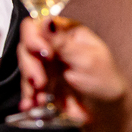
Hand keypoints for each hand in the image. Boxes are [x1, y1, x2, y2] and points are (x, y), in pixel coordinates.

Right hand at [16, 17, 131, 128]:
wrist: (107, 109)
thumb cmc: (105, 80)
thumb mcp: (86, 60)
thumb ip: (63, 43)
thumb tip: (46, 22)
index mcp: (66, 33)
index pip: (38, 25)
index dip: (33, 38)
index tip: (42, 53)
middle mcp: (54, 46)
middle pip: (26, 46)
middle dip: (30, 65)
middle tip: (39, 82)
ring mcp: (47, 65)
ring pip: (25, 67)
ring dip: (28, 84)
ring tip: (40, 98)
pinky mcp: (43, 84)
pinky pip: (27, 87)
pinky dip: (27, 96)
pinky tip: (31, 105)